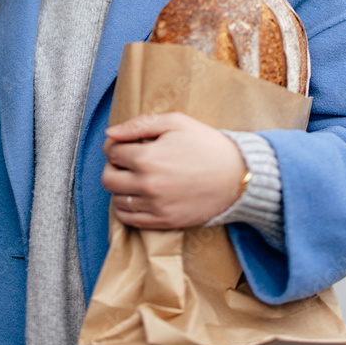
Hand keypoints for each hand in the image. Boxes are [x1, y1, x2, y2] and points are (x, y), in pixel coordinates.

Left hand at [101, 112, 246, 228]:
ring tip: (134, 177)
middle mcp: (147, 185)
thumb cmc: (207, 144)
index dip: (114, 144)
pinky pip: (128, 220)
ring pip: (116, 200)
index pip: (111, 151)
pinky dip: (126, 208)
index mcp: (147, 158)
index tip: (122, 143)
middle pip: (108, 178)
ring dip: (119, 187)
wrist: (237, 176)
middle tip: (125, 160)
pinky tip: (138, 195)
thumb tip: (110, 133)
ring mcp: (155, 206)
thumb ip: (139, 125)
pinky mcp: (164, 222)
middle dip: (112, 166)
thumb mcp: (175, 122)